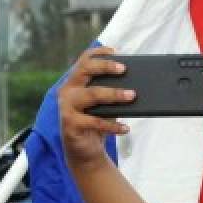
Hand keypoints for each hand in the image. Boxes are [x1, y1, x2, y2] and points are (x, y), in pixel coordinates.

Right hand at [58, 46, 134, 168]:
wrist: (84, 151)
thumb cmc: (96, 124)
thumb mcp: (104, 106)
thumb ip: (111, 93)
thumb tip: (135, 85)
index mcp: (75, 82)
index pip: (84, 60)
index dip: (98, 53)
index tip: (116, 51)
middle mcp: (68, 91)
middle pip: (85, 70)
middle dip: (105, 67)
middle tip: (124, 69)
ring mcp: (67, 107)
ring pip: (92, 94)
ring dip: (114, 94)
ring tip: (132, 96)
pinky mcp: (71, 124)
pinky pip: (95, 122)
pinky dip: (113, 125)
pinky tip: (126, 128)